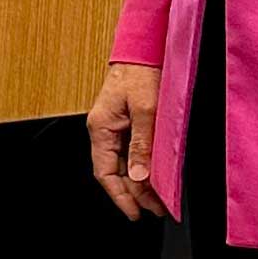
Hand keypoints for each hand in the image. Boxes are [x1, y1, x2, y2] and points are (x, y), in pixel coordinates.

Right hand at [88, 61, 164, 220]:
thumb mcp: (146, 109)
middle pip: (114, 171)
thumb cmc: (142, 70)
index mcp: (101, 127)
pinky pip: (130, 150)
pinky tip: (154, 174)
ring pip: (123, 163)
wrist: (145, 46)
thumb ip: (141, 144)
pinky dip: (142, 165)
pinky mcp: (126, 121)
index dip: (120, 196)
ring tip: (157, 197)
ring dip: (139, 181)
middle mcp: (104, 129)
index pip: (105, 172)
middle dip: (133, 193)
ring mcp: (115, 125)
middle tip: (154, 208)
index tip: (135, 212)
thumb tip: (139, 175)